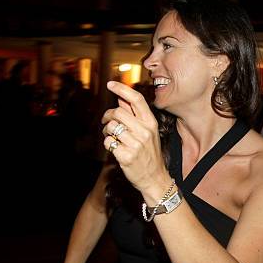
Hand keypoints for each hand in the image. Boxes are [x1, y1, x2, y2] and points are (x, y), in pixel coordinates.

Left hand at [101, 81, 170, 196]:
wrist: (155, 179)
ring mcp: (136, 145)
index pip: (136, 100)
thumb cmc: (149, 154)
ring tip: (112, 136)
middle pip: (118, 112)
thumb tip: (121, 97)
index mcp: (151, 123)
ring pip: (111, 127)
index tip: (111, 84)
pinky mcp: (126, 156)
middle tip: (106, 121)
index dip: (122, 89)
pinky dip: (108, 144)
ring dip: (107, 131)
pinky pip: (108, 142)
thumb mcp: (147, 132)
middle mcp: (145, 132)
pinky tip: (115, 148)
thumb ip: (134, 115)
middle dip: (108, 115)